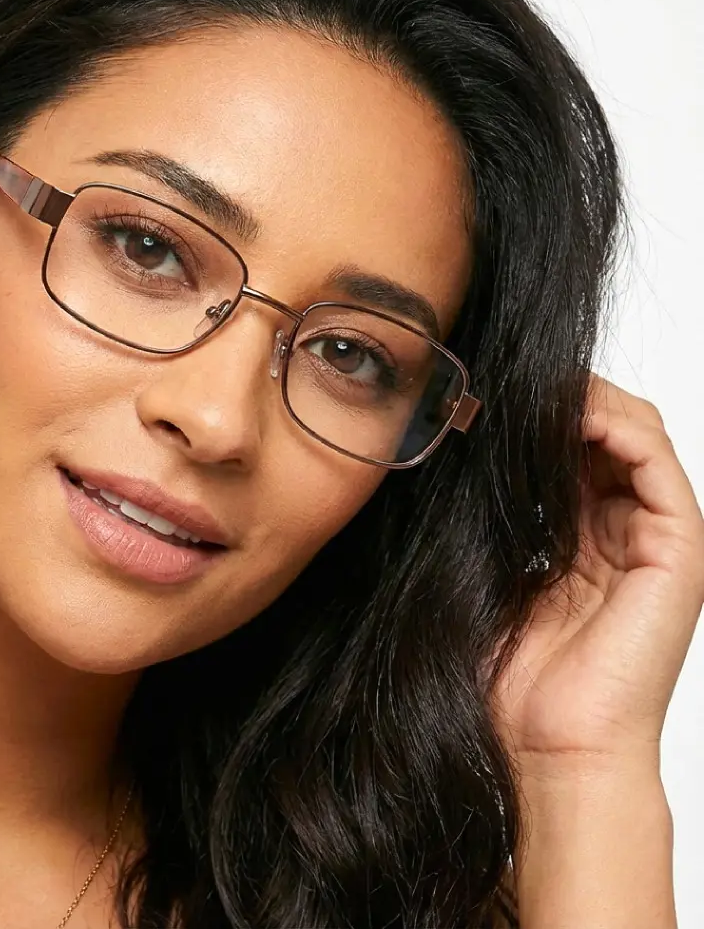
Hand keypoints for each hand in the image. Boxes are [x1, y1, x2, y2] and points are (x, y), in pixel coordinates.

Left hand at [492, 373, 703, 771]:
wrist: (548, 747)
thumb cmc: (510, 675)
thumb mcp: (483, 572)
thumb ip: (485, 513)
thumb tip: (451, 443)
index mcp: (577, 534)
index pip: (567, 445)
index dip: (532, 413)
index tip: (482, 394)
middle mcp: (622, 529)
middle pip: (604, 428)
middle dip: (558, 397)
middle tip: (507, 384)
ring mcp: (656, 537)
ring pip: (635, 431)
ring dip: (586, 400)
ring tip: (536, 393)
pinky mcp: (680, 551)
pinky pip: (658, 462)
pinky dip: (617, 425)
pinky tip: (570, 419)